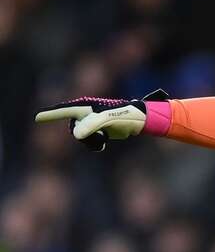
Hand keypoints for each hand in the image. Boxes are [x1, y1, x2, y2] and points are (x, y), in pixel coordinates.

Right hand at [35, 89, 167, 150]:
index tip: (37, 118)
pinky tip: (104, 144)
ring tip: (105, 137)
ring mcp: (89, 122)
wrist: (139, 120)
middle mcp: (85, 113)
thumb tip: (76, 134)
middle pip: (73, 130)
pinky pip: (87, 142)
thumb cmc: (125, 115)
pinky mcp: (95, 130)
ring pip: (80, 137)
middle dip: (86, 135)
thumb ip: (92, 124)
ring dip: (92, 141)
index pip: (63, 111)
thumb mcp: (109, 119)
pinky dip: (95, 145)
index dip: (50, 115)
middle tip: (102, 133)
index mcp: (85, 106)